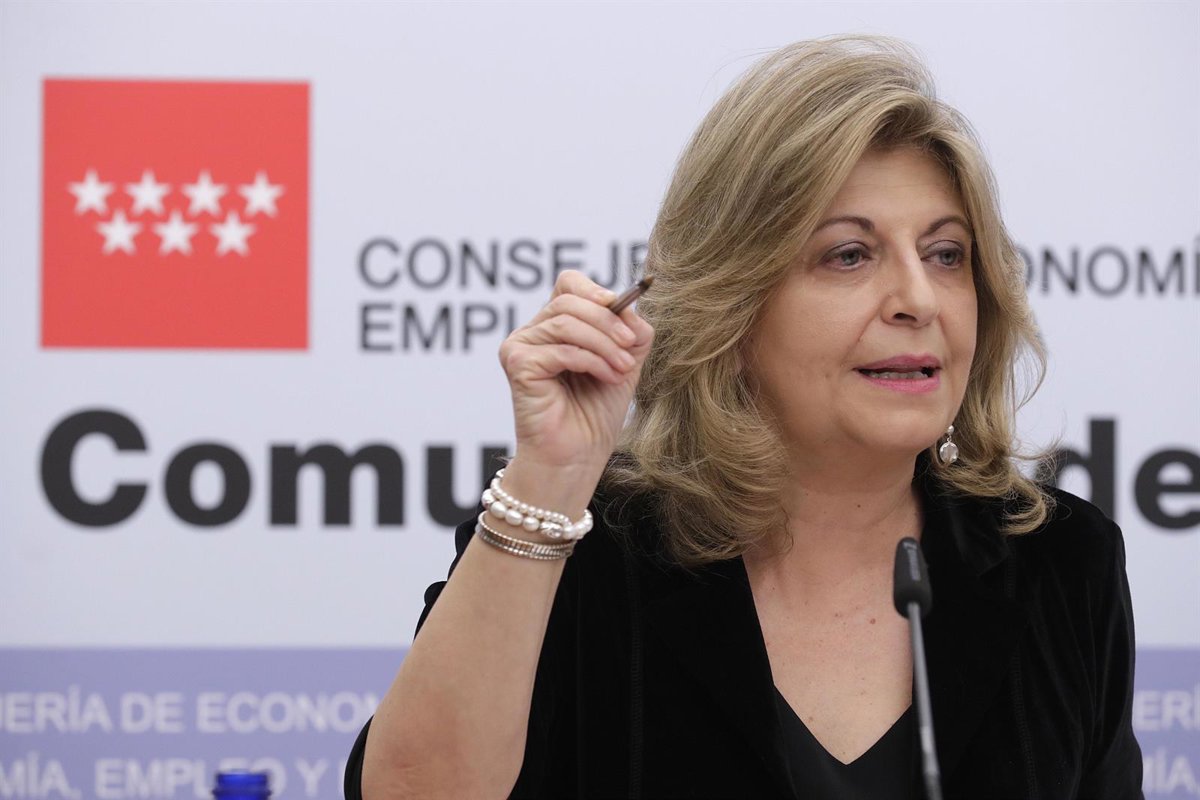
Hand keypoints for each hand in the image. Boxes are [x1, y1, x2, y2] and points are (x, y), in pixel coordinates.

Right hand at [499, 270, 653, 477]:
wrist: (578, 456)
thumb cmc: (595, 413)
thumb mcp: (624, 362)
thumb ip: (630, 330)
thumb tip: (631, 306)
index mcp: (555, 326)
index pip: (569, 283)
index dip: (596, 292)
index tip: (621, 311)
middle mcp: (532, 332)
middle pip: (570, 300)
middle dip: (608, 322)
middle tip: (630, 347)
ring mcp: (520, 346)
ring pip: (567, 322)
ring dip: (604, 344)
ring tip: (622, 369)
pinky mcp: (518, 364)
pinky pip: (561, 348)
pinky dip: (591, 360)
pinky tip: (607, 378)